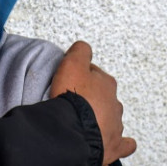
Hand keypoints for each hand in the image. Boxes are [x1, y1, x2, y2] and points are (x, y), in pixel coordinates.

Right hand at [51, 41, 136, 164]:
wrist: (73, 129)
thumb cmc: (72, 98)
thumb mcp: (71, 63)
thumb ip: (79, 51)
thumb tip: (83, 47)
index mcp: (106, 82)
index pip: (94, 72)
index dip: (79, 72)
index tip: (69, 76)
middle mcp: (113, 102)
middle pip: (103, 94)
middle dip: (91, 94)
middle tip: (74, 96)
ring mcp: (114, 123)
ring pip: (110, 116)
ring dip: (99, 115)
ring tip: (83, 117)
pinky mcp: (113, 144)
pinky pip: (123, 143)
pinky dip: (119, 141)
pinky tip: (110, 138)